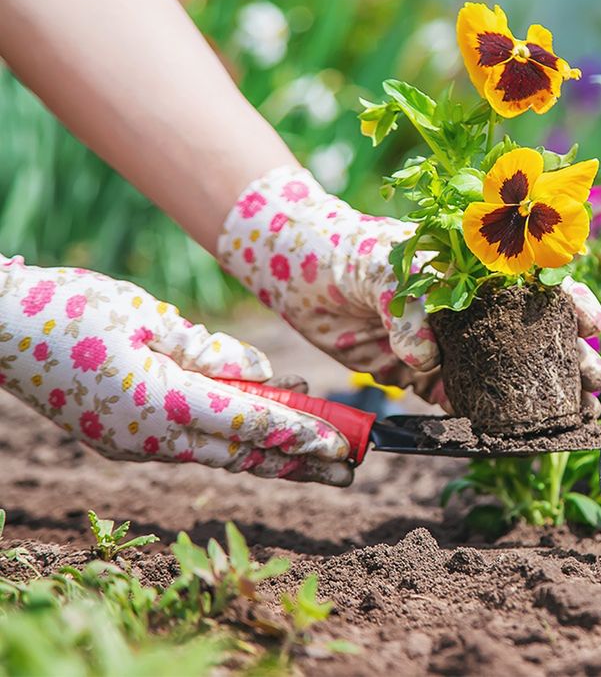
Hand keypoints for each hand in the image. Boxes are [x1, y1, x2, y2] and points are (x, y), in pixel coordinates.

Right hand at [0, 256, 352, 485]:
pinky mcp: (124, 440)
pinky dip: (229, 440)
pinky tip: (259, 433)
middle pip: (243, 453)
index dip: (304, 434)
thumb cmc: (71, 310)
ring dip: (268, 455)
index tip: (346, 444)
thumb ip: (213, 353)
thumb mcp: (151, 318)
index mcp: (161, 402)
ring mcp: (134, 445)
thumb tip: (267, 376)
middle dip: (300, 463)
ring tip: (319, 461)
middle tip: (351, 469)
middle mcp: (151, 437)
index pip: (252, 423)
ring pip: (218, 454)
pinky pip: (190, 445)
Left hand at [217, 167, 600, 412]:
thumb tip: (425, 358)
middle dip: (571, 358)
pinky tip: (514, 434)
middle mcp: (476, 310)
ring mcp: (453, 346)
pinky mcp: (425, 377)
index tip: (591, 322)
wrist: (304, 275)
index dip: (570, 302)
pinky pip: (461, 402)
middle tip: (594, 382)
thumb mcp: (387, 267)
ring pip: (508, 374)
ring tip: (575, 414)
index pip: (538, 284)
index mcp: (480, 271)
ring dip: (542, 395)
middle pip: (536, 336)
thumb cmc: (355, 251)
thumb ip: (409, 308)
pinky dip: (486, 418)